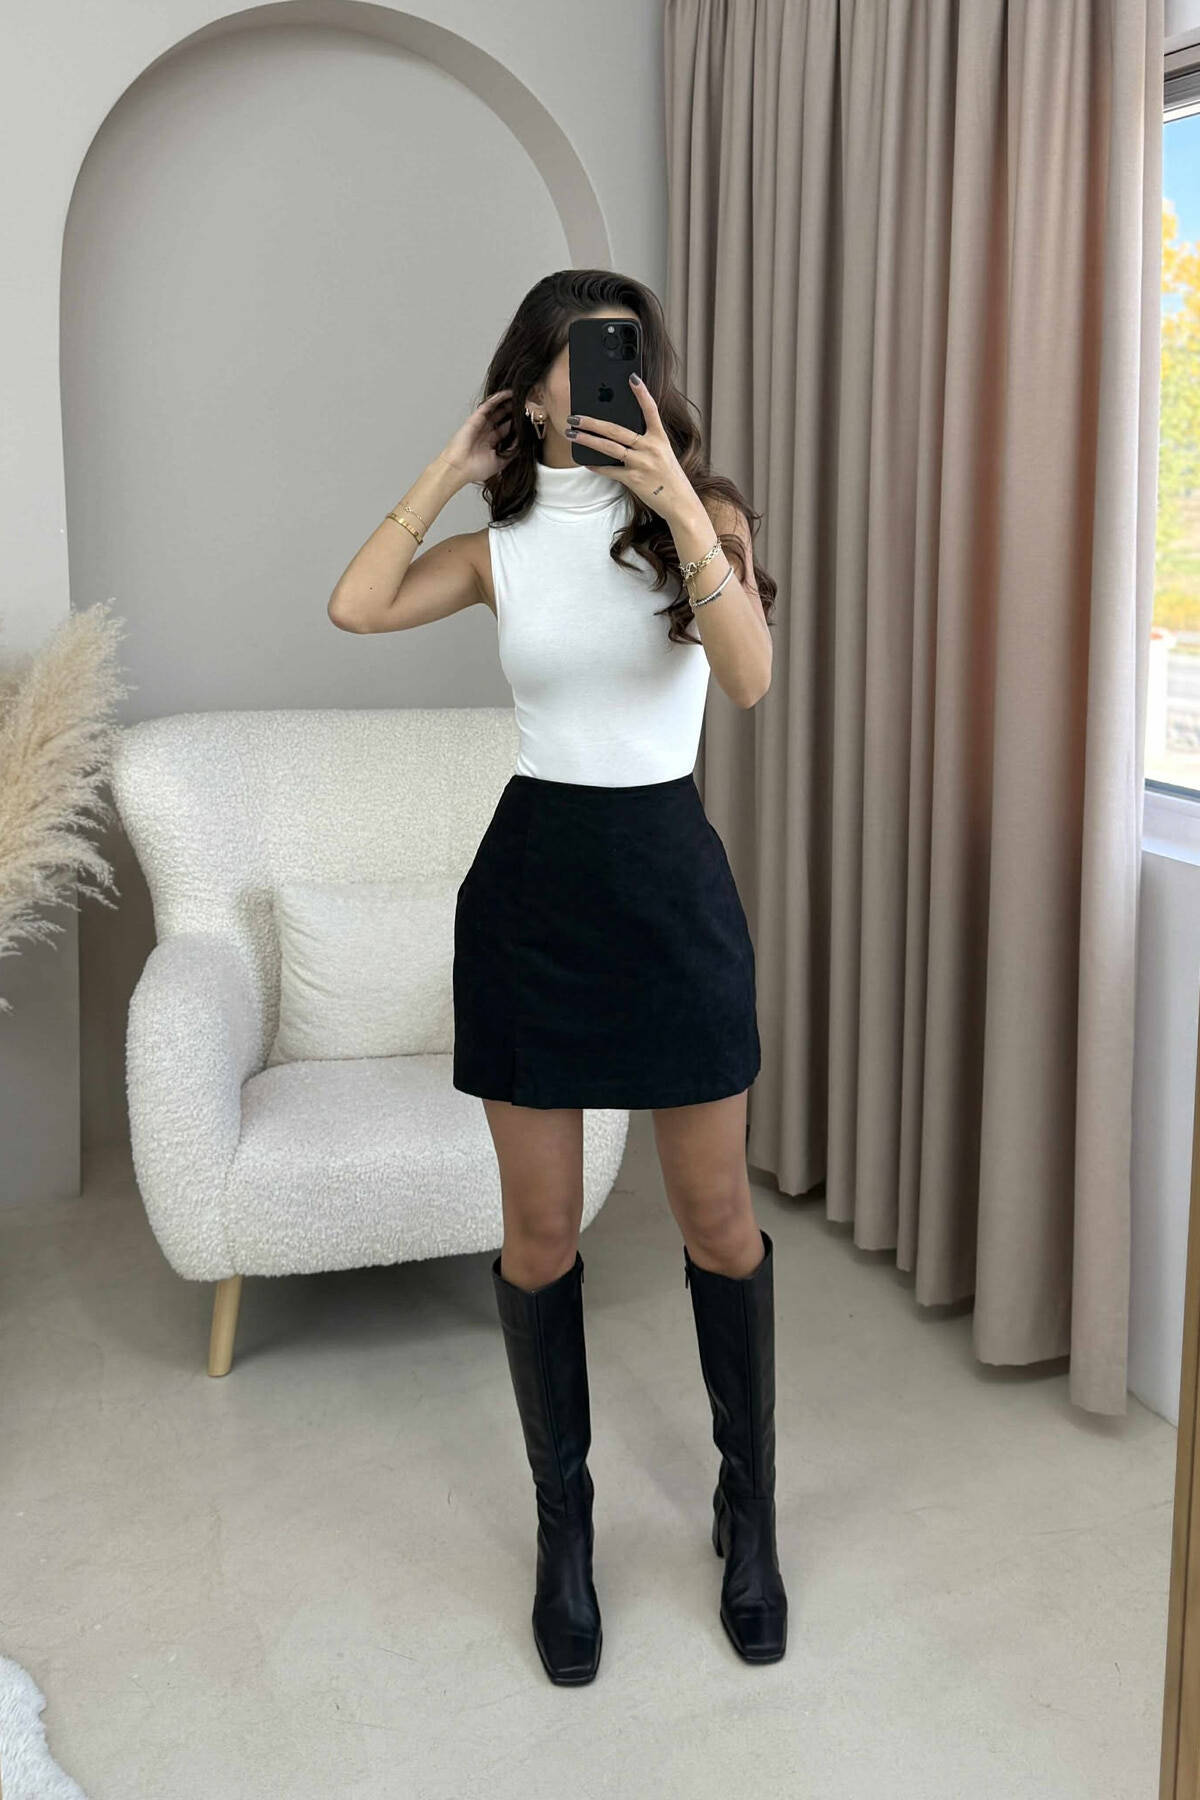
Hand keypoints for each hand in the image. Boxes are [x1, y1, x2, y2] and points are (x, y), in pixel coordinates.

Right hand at [438, 389, 516, 485]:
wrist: (459, 468)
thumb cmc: (474, 469)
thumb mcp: (500, 463)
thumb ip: (511, 452)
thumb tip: (523, 444)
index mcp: (491, 443)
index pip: (506, 430)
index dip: (516, 424)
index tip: (527, 419)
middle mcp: (486, 433)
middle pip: (502, 418)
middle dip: (512, 411)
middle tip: (524, 404)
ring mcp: (480, 425)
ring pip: (496, 410)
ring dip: (506, 402)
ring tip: (518, 395)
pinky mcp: (475, 419)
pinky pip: (487, 406)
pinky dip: (497, 399)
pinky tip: (507, 393)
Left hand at [564, 376, 691, 518]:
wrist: (680, 503)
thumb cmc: (669, 476)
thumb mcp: (662, 454)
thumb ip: (645, 442)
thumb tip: (616, 433)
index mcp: (660, 438)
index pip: (651, 410)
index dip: (642, 393)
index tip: (632, 377)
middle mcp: (651, 448)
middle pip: (616, 430)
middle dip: (592, 422)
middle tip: (574, 416)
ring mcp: (642, 464)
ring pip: (609, 448)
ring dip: (587, 440)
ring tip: (571, 434)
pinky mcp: (634, 480)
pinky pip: (610, 471)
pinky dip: (597, 466)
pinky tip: (586, 462)